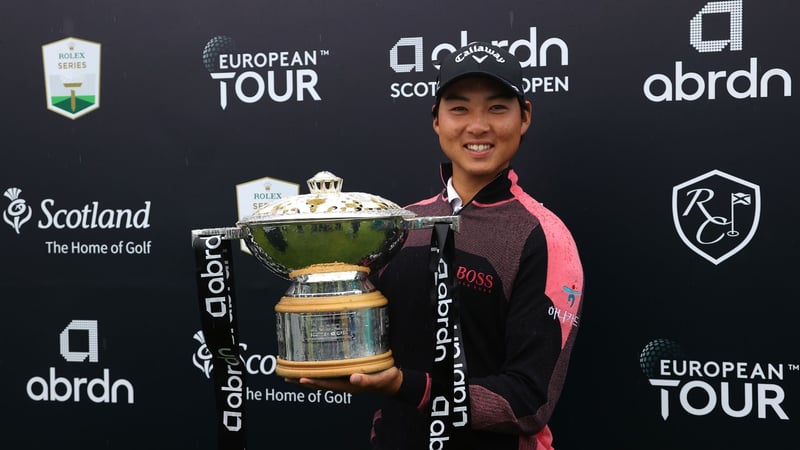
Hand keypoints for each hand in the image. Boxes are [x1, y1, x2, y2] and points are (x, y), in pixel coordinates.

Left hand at [285, 366, 402, 395]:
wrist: (393, 380)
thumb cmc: (386, 379)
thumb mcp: (379, 379)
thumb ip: (367, 380)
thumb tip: (353, 378)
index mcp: (349, 385)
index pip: (327, 383)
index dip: (314, 381)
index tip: (300, 377)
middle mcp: (343, 382)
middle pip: (320, 382)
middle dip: (303, 379)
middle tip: (287, 376)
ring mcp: (344, 378)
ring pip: (322, 377)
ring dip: (308, 375)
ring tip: (293, 372)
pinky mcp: (347, 371)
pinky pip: (330, 371)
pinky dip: (319, 368)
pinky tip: (314, 363)